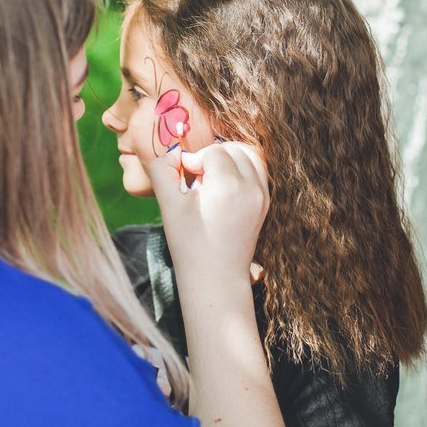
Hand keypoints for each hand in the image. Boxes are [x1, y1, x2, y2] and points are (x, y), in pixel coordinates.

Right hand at [148, 141, 268, 281]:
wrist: (216, 278)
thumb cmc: (189, 244)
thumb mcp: (169, 206)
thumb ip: (161, 171)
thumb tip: (171, 153)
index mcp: (228, 186)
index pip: (213, 151)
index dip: (194, 159)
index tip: (185, 178)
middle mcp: (251, 187)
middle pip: (234, 148)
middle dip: (213, 155)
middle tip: (198, 177)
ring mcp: (262, 196)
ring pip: (250, 155)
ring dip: (230, 158)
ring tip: (212, 179)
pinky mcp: (265, 203)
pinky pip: (257, 171)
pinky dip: (241, 169)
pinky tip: (223, 188)